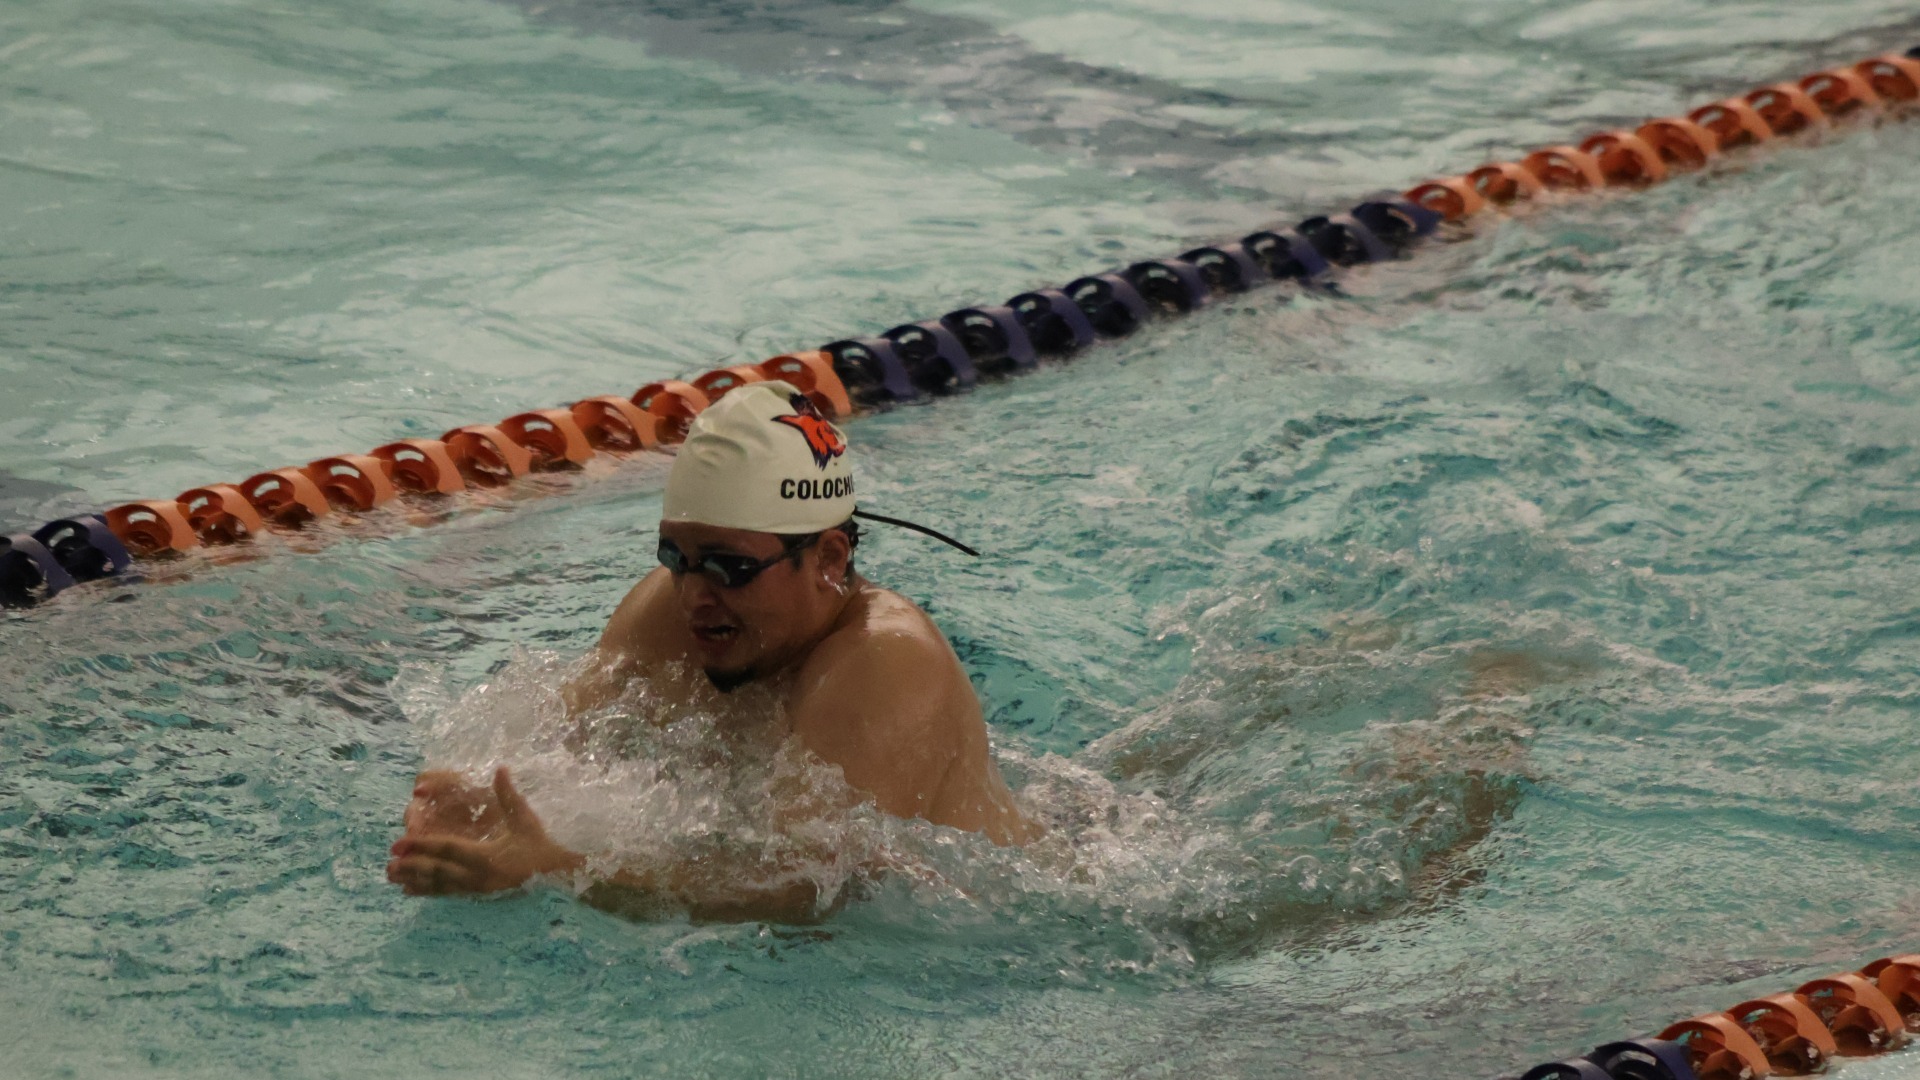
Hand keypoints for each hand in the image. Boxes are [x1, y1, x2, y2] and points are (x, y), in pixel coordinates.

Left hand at [387, 768, 582, 895]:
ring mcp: (477, 888)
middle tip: (388, 863)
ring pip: (439, 885)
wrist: (556, 876)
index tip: (400, 842)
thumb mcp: (526, 820)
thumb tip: (500, 768)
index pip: (448, 849)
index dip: (423, 845)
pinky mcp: (478, 894)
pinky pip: (447, 893)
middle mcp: (478, 876)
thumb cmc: (540, 845)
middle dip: (411, 866)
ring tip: (392, 877)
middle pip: (438, 871)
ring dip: (414, 880)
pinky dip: (427, 892)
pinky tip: (410, 891)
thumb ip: (509, 795)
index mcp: (487, 856)